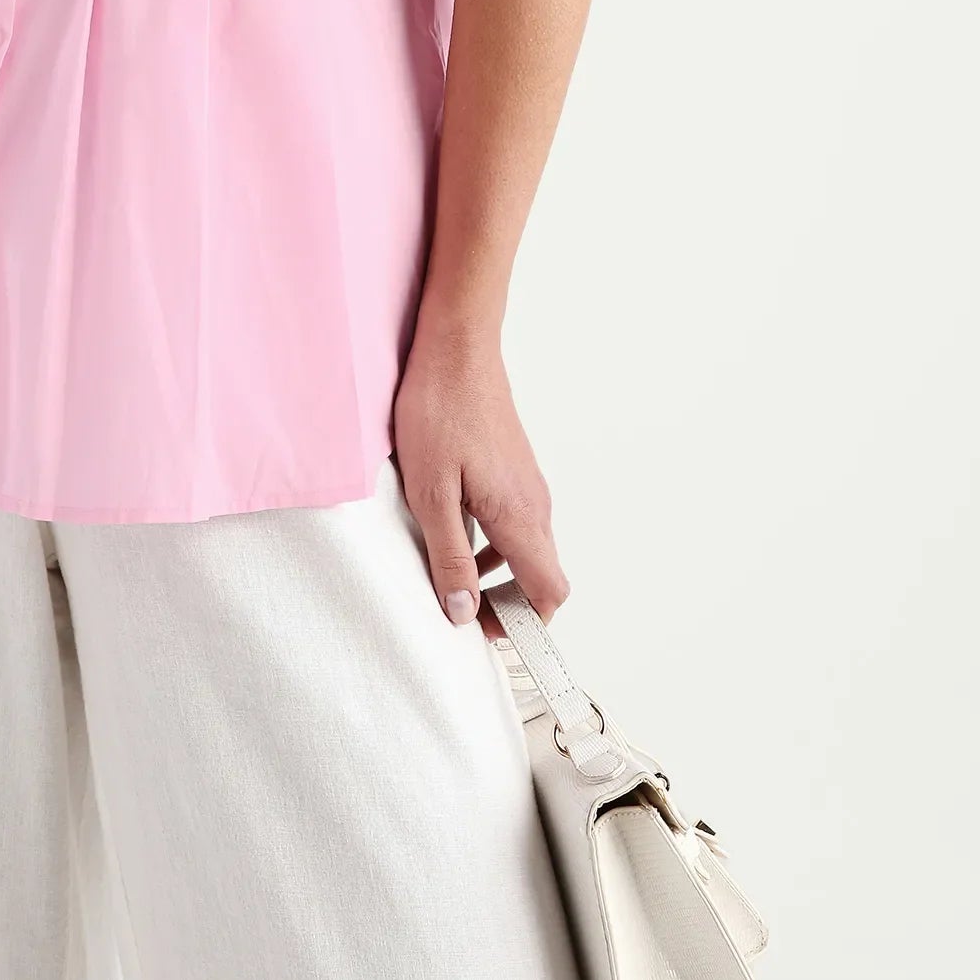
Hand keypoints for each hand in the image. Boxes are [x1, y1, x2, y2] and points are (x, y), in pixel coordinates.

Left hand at [392, 323, 568, 639]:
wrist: (455, 346)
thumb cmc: (439, 411)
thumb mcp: (431, 492)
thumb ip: (449, 556)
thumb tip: (463, 612)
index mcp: (520, 516)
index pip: (549, 592)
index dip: (525, 624)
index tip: (487, 634)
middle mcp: (535, 504)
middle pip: (541, 577)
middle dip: (507, 605)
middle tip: (460, 611)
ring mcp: (528, 485)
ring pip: (527, 550)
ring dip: (497, 574)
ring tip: (450, 577)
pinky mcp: (514, 469)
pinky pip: (516, 522)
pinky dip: (493, 544)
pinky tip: (453, 531)